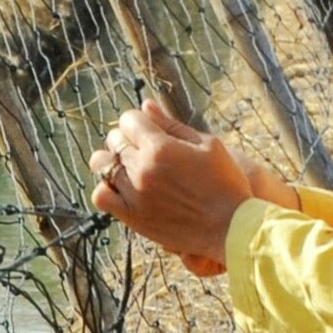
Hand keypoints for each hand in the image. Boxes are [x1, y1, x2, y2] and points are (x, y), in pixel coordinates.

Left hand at [92, 100, 273, 276]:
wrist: (231, 227)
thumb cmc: (225, 182)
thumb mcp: (207, 144)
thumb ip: (173, 125)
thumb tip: (147, 105)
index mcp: (161, 147)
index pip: (129, 120)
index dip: (138, 120)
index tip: (148, 128)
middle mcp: (142, 168)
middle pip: (114, 140)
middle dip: (127, 138)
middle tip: (143, 147)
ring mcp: (134, 194)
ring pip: (102, 165)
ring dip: (112, 160)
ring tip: (128, 166)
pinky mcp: (132, 217)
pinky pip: (101, 196)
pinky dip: (106, 187)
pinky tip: (123, 187)